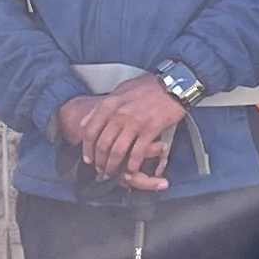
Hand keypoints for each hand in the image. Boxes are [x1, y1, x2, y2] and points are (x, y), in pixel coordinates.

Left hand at [55, 79, 183, 189]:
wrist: (172, 85)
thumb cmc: (147, 87)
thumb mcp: (120, 90)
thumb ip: (101, 106)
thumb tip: (85, 121)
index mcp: (110, 104)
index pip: (91, 131)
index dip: (87, 148)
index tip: (88, 158)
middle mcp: (119, 115)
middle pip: (102, 144)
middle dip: (99, 161)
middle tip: (100, 169)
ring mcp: (134, 124)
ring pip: (117, 151)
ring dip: (113, 165)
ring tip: (112, 172)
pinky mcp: (150, 131)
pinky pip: (137, 153)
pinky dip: (133, 165)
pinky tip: (131, 170)